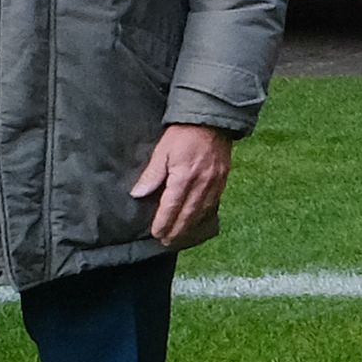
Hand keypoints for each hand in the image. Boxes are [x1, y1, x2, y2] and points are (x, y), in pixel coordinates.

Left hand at [131, 122, 235, 245]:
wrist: (213, 119)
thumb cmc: (184, 133)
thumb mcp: (163, 150)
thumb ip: (152, 174)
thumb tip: (138, 194)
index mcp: (184, 177)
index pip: (171, 207)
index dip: (163, 222)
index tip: (156, 234)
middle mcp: (201, 184)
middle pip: (188, 215)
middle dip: (176, 231)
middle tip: (166, 242)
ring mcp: (215, 183)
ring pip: (202, 212)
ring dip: (190, 227)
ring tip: (180, 237)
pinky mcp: (223, 180)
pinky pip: (213, 203)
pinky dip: (204, 215)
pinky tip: (197, 221)